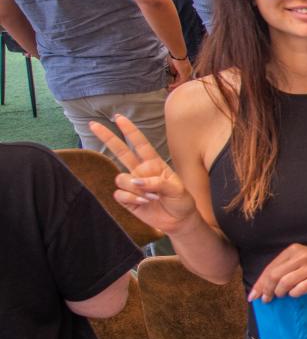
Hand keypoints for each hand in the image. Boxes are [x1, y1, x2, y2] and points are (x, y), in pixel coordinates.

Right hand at [88, 113, 201, 235]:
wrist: (178, 221)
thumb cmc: (181, 201)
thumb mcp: (177, 189)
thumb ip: (158, 182)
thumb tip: (136, 180)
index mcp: (154, 163)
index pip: (140, 143)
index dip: (130, 130)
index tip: (119, 118)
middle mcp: (140, 171)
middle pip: (120, 151)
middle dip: (107, 137)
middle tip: (92, 124)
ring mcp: (132, 184)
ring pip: (121, 178)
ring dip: (136, 188)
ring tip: (152, 196)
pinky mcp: (127, 198)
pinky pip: (120, 194)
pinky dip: (133, 199)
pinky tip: (145, 203)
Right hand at [167, 56, 192, 90]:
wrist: (178, 53)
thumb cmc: (175, 56)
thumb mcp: (174, 64)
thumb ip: (174, 70)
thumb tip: (173, 75)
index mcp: (188, 69)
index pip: (183, 77)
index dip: (177, 81)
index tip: (172, 84)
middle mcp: (189, 71)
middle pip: (184, 81)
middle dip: (177, 85)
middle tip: (170, 89)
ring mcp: (188, 73)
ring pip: (182, 82)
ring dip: (175, 86)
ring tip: (169, 88)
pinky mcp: (185, 74)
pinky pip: (180, 82)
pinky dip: (175, 84)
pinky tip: (170, 85)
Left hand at [249, 244, 306, 302]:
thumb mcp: (301, 259)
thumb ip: (285, 268)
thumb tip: (264, 285)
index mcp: (293, 251)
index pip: (270, 268)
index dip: (260, 283)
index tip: (253, 296)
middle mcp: (301, 256)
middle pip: (274, 276)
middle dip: (266, 290)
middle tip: (266, 300)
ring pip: (285, 283)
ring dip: (279, 293)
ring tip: (280, 297)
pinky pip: (300, 289)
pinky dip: (294, 294)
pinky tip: (294, 295)